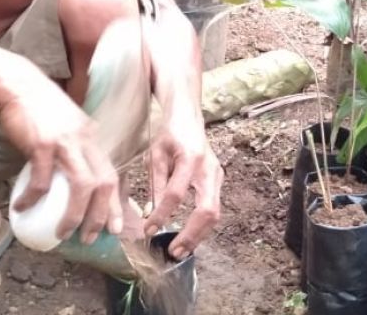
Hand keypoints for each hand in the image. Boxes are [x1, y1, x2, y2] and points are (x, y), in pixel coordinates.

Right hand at [0, 61, 122, 243]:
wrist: (15, 84)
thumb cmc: (37, 107)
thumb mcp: (66, 124)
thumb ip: (73, 147)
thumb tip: (70, 177)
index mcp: (92, 136)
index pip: (113, 174)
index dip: (116, 203)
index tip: (115, 226)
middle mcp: (85, 139)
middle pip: (104, 183)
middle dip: (101, 216)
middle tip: (91, 237)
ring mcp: (65, 141)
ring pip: (82, 186)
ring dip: (75, 215)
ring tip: (63, 232)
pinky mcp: (42, 144)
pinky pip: (42, 180)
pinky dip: (34, 198)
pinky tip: (23, 207)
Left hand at [143, 119, 222, 258]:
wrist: (188, 116)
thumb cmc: (168, 133)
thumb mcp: (155, 154)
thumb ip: (156, 183)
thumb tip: (153, 214)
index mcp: (190, 159)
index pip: (176, 195)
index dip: (162, 215)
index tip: (148, 231)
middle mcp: (209, 169)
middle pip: (207, 210)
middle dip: (191, 234)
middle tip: (174, 251)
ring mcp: (217, 175)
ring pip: (215, 213)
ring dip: (199, 234)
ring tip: (181, 249)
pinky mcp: (218, 180)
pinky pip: (213, 207)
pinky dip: (202, 225)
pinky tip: (188, 235)